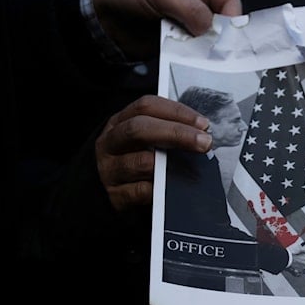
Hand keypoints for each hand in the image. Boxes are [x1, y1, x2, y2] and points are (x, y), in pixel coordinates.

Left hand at [91, 0, 242, 59]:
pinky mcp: (184, 39)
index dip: (231, 19)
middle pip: (225, 21)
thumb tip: (210, 28)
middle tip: (216, 53)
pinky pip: (199, 51)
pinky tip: (193, 63)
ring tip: (203, 60)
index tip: (225, 38)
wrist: (104, 15)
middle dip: (221, 37)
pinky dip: (197, 58)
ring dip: (208, 50)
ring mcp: (193, 20)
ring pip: (213, 38)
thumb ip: (188, 6)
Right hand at [95, 95, 212, 210]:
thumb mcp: (142, 142)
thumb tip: (200, 135)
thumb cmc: (133, 163)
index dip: (177, 112)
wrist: (101, 197)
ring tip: (194, 169)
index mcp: (119, 122)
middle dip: (176, 133)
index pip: (146, 106)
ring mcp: (109, 169)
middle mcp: (110, 142)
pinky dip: (160, 190)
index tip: (202, 124)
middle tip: (204, 142)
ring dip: (172, 165)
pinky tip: (173, 190)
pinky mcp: (114, 195)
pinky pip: (141, 191)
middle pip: (139, 129)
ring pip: (141, 162)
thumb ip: (165, 134)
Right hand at [286, 242, 304, 274]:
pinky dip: (297, 273)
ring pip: (304, 272)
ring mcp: (304, 270)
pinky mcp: (299, 274)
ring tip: (297, 266)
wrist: (287, 260)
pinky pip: (299, 274)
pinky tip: (294, 269)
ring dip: (301, 270)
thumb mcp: (301, 251)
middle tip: (301, 264)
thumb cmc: (293, 255)